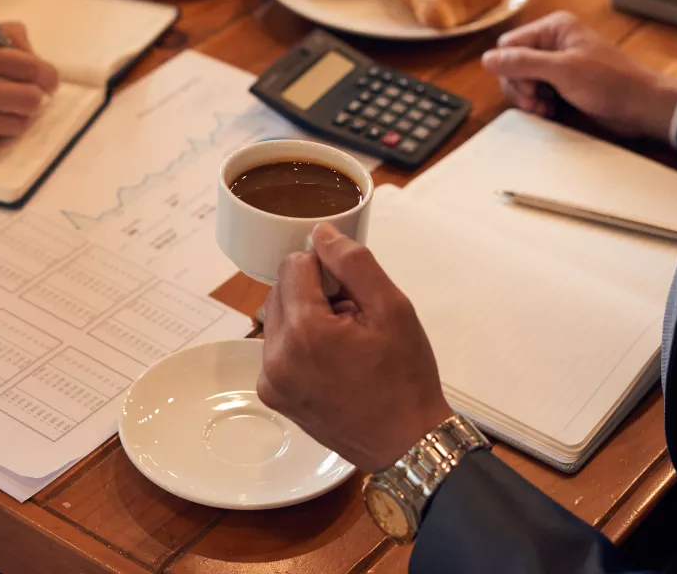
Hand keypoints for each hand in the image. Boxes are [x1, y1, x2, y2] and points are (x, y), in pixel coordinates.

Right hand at [0, 22, 58, 157]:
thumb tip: (28, 53)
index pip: (28, 60)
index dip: (42, 70)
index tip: (44, 78)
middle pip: (34, 91)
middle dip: (40, 93)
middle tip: (37, 95)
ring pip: (23, 118)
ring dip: (22, 115)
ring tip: (11, 111)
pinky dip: (0, 130)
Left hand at [257, 224, 452, 472]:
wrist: (406, 442)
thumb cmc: (405, 378)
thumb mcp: (393, 308)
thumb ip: (353, 263)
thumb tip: (320, 233)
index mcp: (303, 331)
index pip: (293, 265)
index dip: (326, 270)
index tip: (352, 294)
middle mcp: (275, 357)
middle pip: (281, 290)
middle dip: (314, 294)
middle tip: (353, 320)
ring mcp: (270, 380)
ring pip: (277, 318)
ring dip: (305, 318)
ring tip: (344, 344)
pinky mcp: (272, 396)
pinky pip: (277, 348)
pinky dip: (299, 344)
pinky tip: (332, 363)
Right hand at [481, 11, 676, 138]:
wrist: (642, 106)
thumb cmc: (609, 83)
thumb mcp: (562, 71)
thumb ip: (523, 63)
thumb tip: (486, 59)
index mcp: (553, 28)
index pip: (509, 46)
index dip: (512, 70)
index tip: (531, 89)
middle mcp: (553, 42)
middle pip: (513, 64)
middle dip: (520, 87)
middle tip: (536, 103)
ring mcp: (557, 63)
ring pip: (522, 80)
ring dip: (528, 98)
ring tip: (545, 109)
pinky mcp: (563, 82)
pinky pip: (536, 90)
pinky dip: (538, 103)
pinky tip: (550, 111)